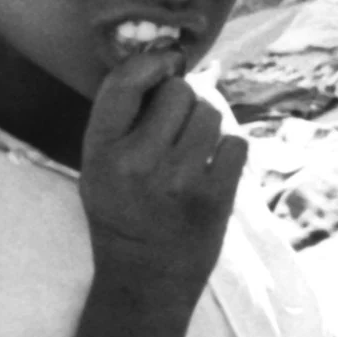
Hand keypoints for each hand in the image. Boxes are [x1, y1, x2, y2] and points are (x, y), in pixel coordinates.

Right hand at [76, 52, 246, 303]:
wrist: (147, 276)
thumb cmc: (125, 210)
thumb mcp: (100, 165)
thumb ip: (124, 119)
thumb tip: (169, 60)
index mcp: (100, 150)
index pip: (123, 83)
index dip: (151, 63)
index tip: (166, 62)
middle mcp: (136, 161)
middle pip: (180, 92)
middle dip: (186, 99)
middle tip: (180, 123)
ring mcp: (178, 179)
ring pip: (212, 113)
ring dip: (211, 121)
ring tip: (196, 145)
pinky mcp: (215, 196)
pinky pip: (237, 142)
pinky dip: (230, 148)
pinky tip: (213, 166)